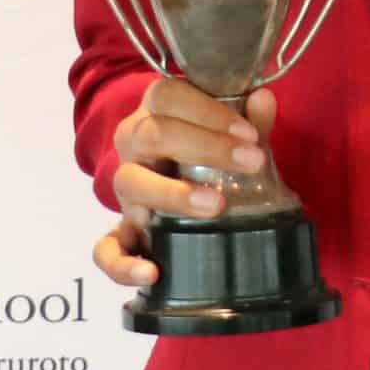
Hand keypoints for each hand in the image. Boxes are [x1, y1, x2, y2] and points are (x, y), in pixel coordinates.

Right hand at [89, 81, 274, 288]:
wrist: (180, 192)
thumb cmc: (209, 154)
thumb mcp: (231, 138)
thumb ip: (249, 121)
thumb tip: (264, 98)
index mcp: (156, 112)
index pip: (167, 95)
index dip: (208, 111)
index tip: (249, 133)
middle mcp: (132, 145)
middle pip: (153, 134)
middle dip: (206, 147)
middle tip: (252, 162)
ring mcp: (125, 189)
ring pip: (131, 182)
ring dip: (173, 194)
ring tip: (216, 206)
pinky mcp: (121, 231)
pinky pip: (105, 249)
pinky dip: (122, 264)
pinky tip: (152, 273)